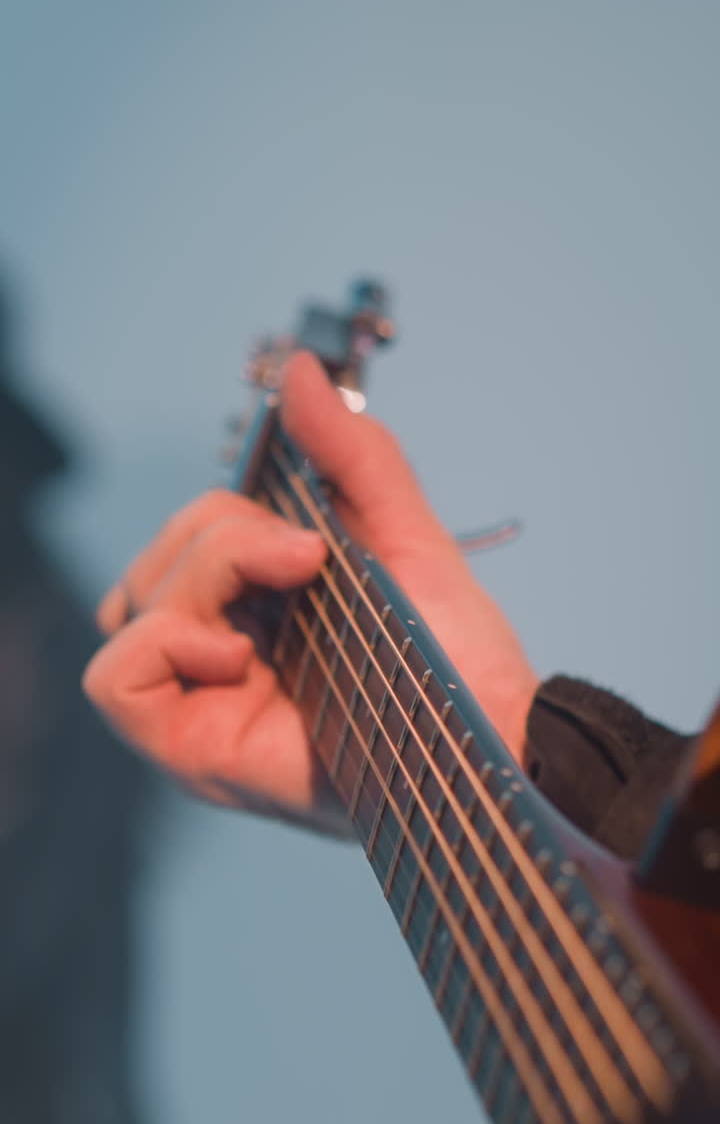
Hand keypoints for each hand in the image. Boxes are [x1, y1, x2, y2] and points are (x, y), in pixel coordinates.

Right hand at [83, 353, 537, 823]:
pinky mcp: (192, 751)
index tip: (310, 540)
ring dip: (202, 580)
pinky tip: (238, 653)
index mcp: (261, 612)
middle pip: (152, 564)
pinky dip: (165, 640)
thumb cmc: (459, 654)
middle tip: (307, 564)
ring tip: (283, 604)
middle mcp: (222, 659)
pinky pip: (115, 678)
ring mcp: (202, 705)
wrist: (494, 733)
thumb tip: (298, 372)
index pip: (187, 541)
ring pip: (129, 604)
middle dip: (221, 541)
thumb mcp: (403, 535)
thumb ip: (350, 455)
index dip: (228, 522)